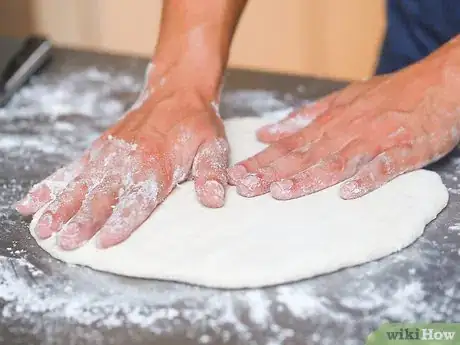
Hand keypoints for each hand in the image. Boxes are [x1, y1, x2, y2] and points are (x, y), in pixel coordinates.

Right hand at [16, 64, 227, 249]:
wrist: (178, 92)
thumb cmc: (196, 124)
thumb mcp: (213, 147)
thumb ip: (211, 175)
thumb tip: (215, 200)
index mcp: (157, 165)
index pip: (137, 200)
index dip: (121, 222)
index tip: (105, 241)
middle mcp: (129, 161)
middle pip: (103, 196)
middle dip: (84, 220)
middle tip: (67, 242)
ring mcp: (110, 154)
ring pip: (81, 185)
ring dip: (62, 207)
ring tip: (44, 227)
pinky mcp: (100, 148)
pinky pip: (72, 169)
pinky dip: (52, 185)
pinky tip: (34, 201)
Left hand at [228, 48, 459, 199]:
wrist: (437, 84)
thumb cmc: (387, 95)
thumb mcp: (341, 100)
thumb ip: (304, 118)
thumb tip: (268, 132)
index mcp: (329, 124)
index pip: (288, 146)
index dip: (261, 162)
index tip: (236, 176)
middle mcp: (345, 134)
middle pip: (303, 157)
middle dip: (272, 173)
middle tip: (245, 189)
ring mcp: (373, 142)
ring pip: (336, 163)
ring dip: (308, 178)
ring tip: (282, 192)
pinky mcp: (403, 151)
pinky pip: (384, 167)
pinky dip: (367, 179)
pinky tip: (350, 193)